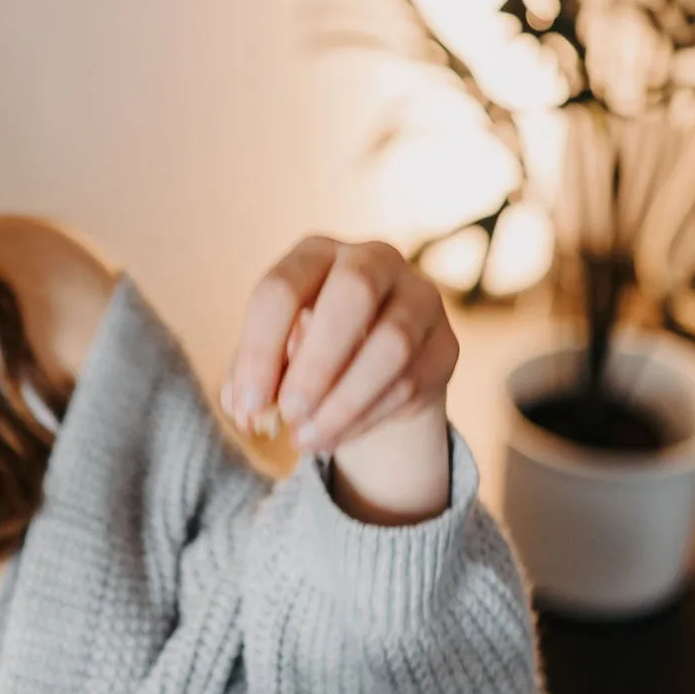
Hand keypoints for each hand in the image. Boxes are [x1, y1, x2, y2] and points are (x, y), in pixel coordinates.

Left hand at [222, 237, 456, 456]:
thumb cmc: (304, 355)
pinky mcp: (446, 343)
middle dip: (315, 364)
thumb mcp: (271, 360)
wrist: (371, 374)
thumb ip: (252, 379)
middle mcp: (373, 260)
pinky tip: (332, 439)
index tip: (249, 406)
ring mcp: (419, 297)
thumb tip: (248, 412)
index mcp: (316, 254)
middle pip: (353, 293)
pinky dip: (365, 418)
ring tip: (306, 439)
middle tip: (288, 415)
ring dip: (343, 401)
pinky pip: (411, 381)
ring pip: (392, 344)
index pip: (283, 288)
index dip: (261, 351)